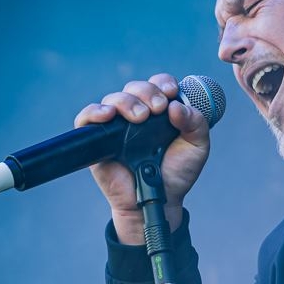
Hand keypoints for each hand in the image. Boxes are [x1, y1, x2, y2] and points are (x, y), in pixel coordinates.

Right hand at [74, 74, 209, 243]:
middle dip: (147, 92)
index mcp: (160, 111)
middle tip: (158, 109)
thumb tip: (177, 106)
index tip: (171, 93)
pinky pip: (87, 118)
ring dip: (127, 102)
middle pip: (135, 87)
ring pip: (113, 99)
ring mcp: (116, 127)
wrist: (161, 200)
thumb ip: (196, 123)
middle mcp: (137, 114)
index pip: (157, 85)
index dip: (163, 83)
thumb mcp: (196, 147)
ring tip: (140, 118)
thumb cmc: (177, 173)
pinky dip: (94, 112)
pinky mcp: (98, 142)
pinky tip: (108, 115)